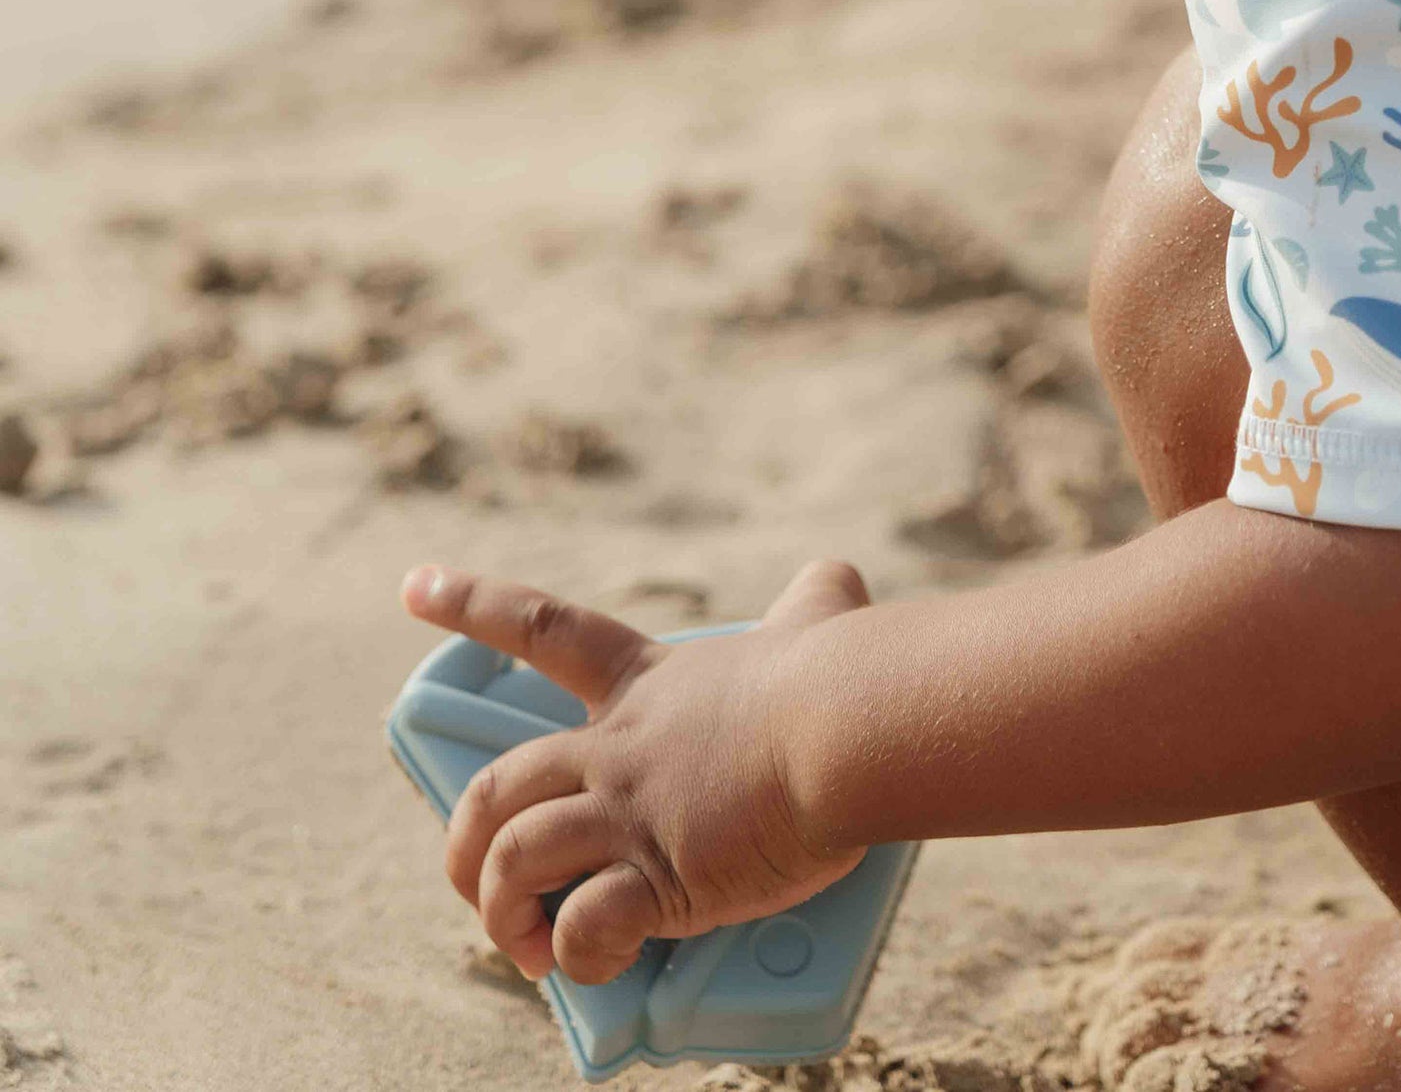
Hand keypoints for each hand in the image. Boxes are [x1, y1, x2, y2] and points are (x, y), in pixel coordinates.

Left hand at [400, 559, 870, 984]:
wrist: (846, 725)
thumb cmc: (836, 674)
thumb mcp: (820, 620)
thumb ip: (818, 599)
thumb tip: (840, 576)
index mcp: (648, 685)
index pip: (543, 630)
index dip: (471, 604)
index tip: (414, 584)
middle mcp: (620, 747)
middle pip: (499, 786)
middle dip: (466, 843)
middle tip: (477, 881)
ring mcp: (630, 811)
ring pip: (516, 859)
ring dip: (505, 913)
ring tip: (528, 948)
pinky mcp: (657, 875)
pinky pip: (585, 927)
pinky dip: (577, 956)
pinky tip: (595, 965)